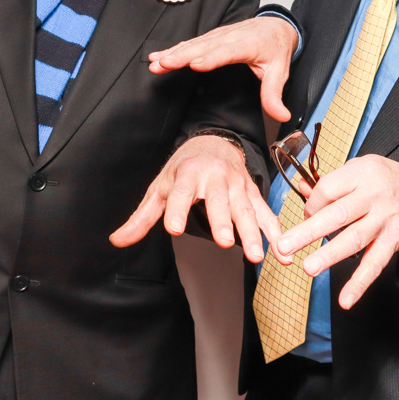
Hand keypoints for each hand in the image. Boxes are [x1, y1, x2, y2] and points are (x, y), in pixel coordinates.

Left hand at [110, 134, 291, 264]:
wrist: (214, 143)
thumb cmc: (183, 169)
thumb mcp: (160, 188)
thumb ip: (142, 217)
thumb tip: (117, 240)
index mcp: (188, 174)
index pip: (182, 193)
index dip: (178, 210)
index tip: (175, 229)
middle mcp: (215, 178)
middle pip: (219, 201)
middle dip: (223, 221)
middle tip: (225, 242)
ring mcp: (237, 185)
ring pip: (246, 209)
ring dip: (254, 233)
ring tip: (257, 256)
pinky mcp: (253, 193)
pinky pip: (265, 212)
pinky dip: (274, 232)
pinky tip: (282, 253)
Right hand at [147, 16, 298, 121]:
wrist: (276, 27)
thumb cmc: (275, 49)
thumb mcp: (279, 71)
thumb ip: (275, 94)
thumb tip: (283, 115)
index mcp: (249, 44)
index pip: (228, 52)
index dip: (211, 57)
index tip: (195, 64)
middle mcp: (231, 36)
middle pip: (203, 46)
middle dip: (182, 55)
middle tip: (164, 64)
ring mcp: (219, 35)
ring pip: (193, 43)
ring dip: (173, 53)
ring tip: (156, 63)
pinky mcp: (211, 37)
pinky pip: (191, 43)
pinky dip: (173, 49)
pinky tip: (158, 57)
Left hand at [276, 155, 398, 308]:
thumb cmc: (391, 183)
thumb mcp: (364, 170)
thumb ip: (335, 182)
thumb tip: (303, 192)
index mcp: (363, 172)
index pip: (328, 189)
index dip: (312, 206)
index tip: (308, 217)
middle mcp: (374, 193)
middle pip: (337, 214)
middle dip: (308, 231)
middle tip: (284, 245)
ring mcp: (386, 217)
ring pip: (354, 239)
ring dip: (330, 255)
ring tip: (309, 268)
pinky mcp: (395, 239)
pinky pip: (375, 263)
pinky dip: (360, 283)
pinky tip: (346, 299)